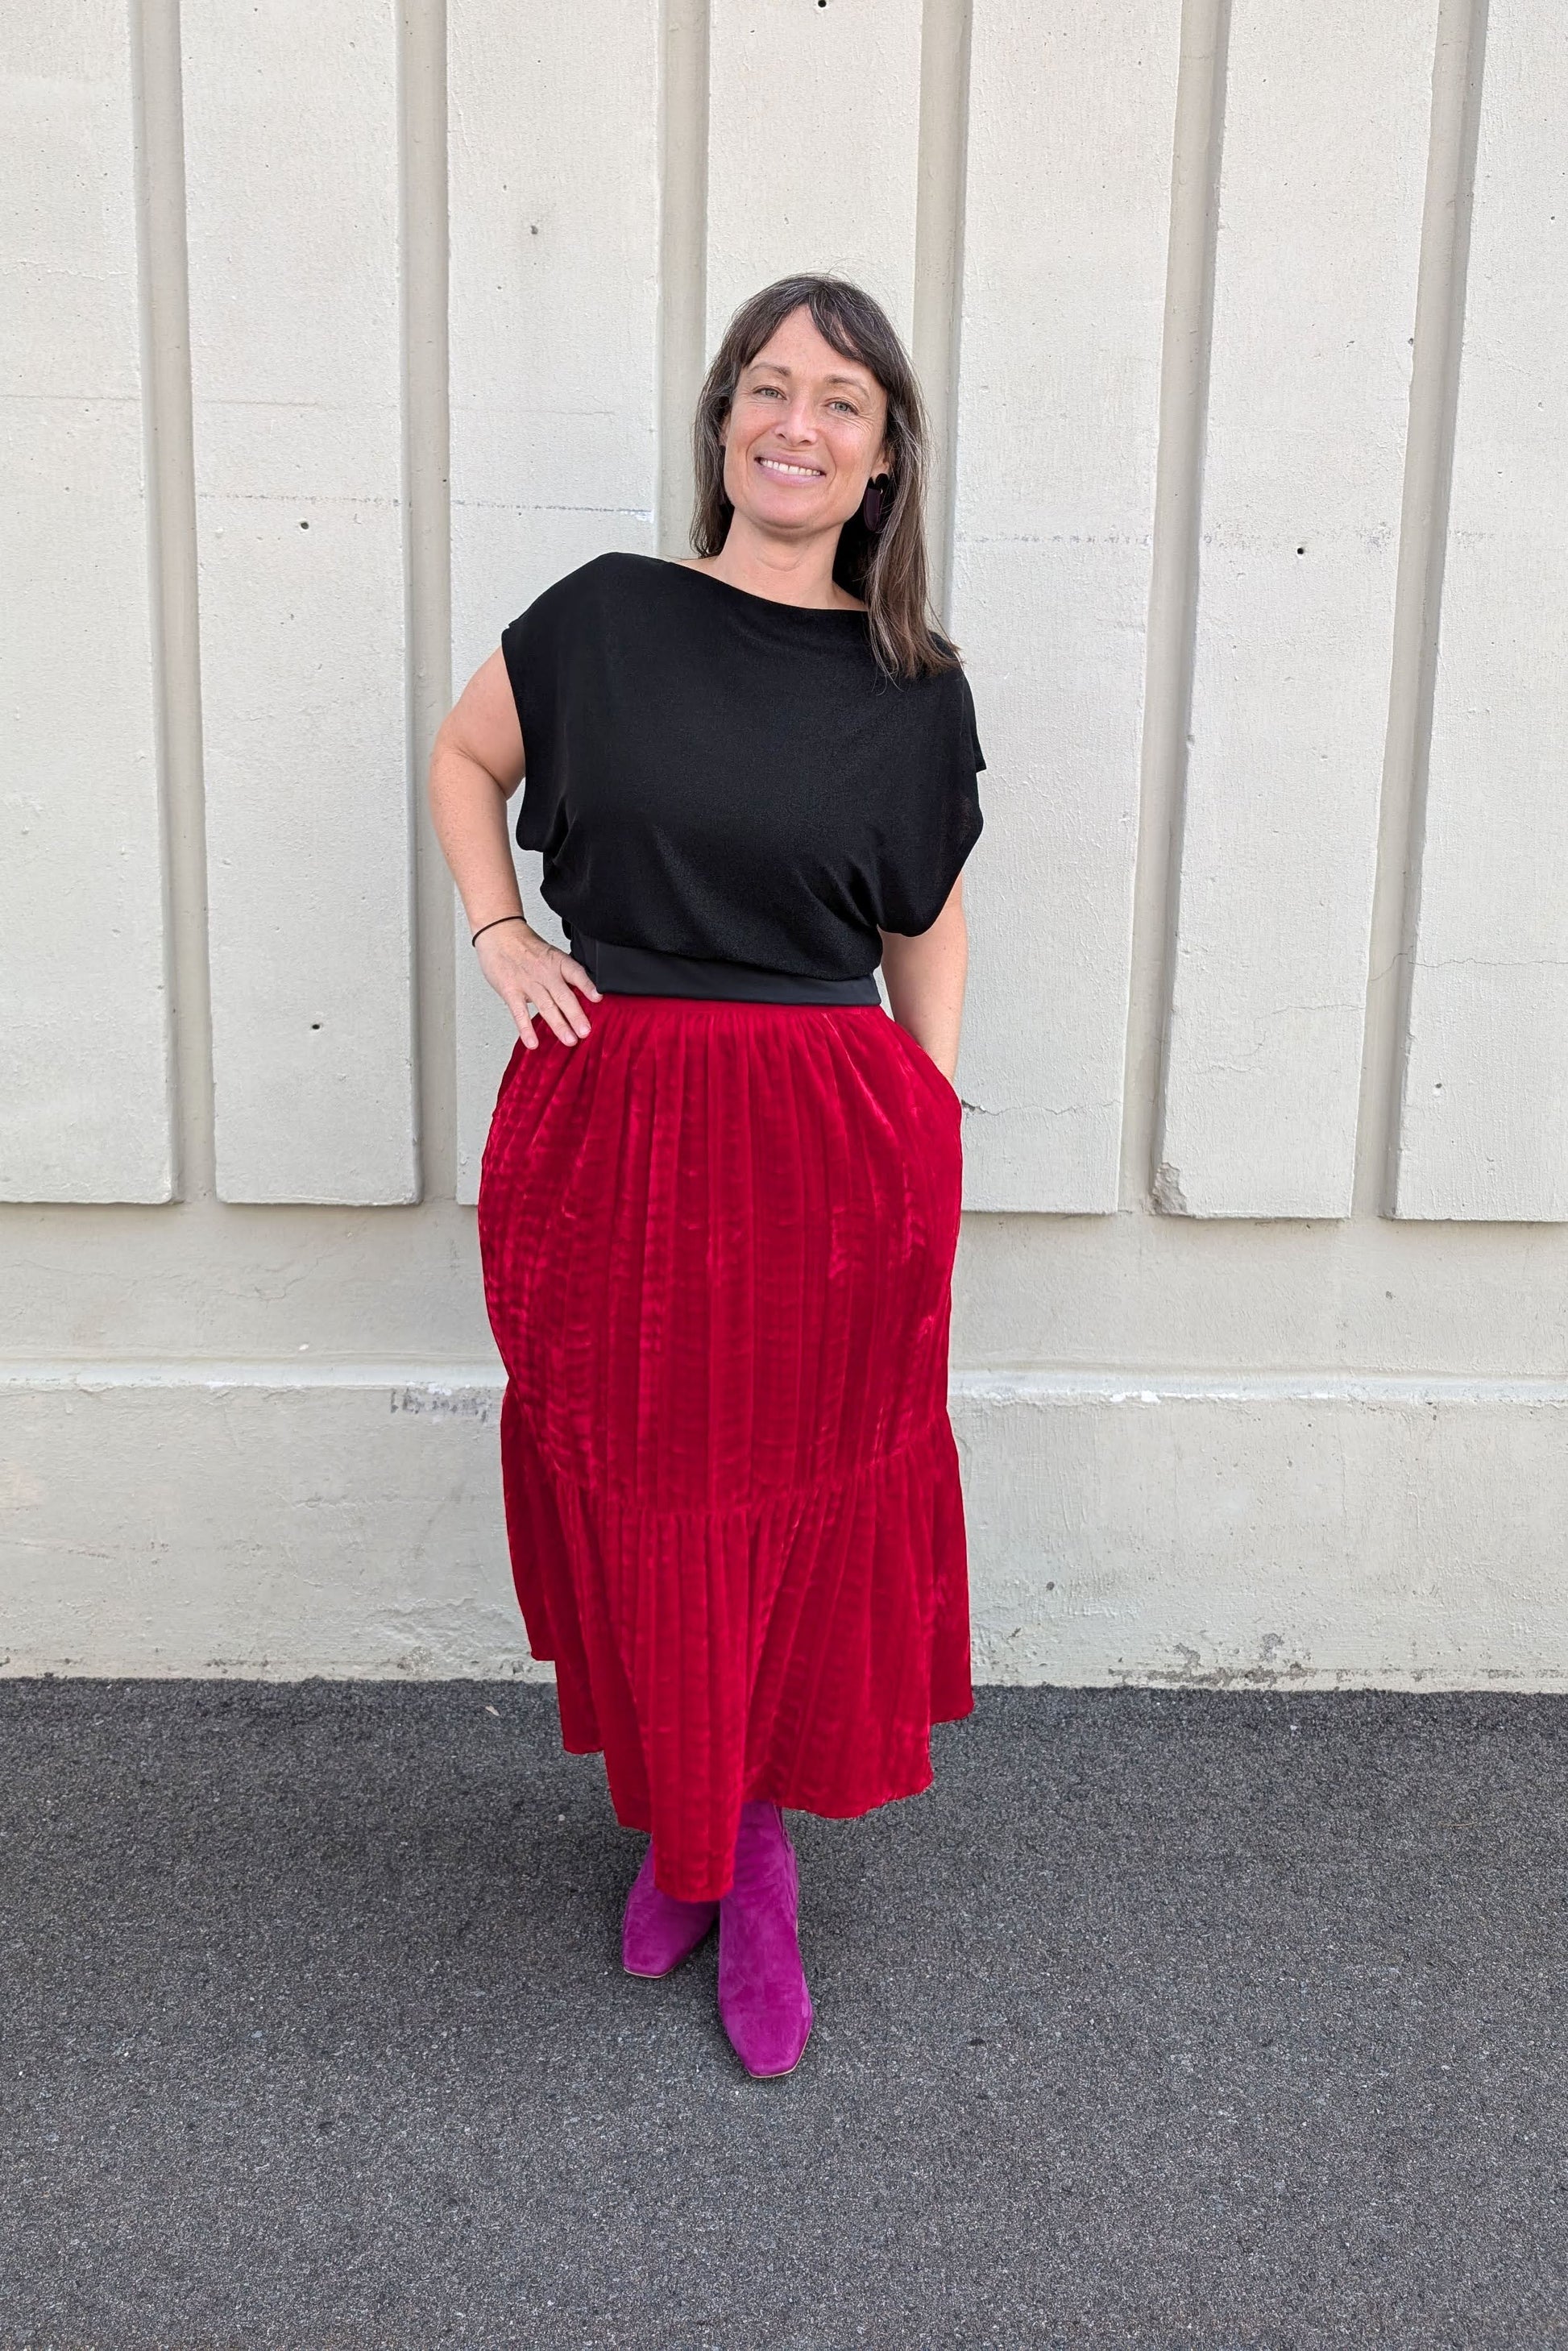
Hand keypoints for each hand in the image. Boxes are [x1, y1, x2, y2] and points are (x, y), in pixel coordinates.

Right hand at [475, 919, 601, 1048]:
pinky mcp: (510, 990)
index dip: (587, 985)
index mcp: (557, 961)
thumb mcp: (550, 954)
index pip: (576, 973)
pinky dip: (526, 1029)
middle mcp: (545, 972)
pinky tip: (533, 1042)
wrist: (498, 933)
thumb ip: (564, 974)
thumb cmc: (525, 947)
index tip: (598, 998)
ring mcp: (527, 982)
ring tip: (569, 1040)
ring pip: (546, 1006)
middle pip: (563, 995)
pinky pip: (519, 1012)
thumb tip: (583, 994)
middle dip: (576, 1015)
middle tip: (585, 1031)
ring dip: (558, 1025)